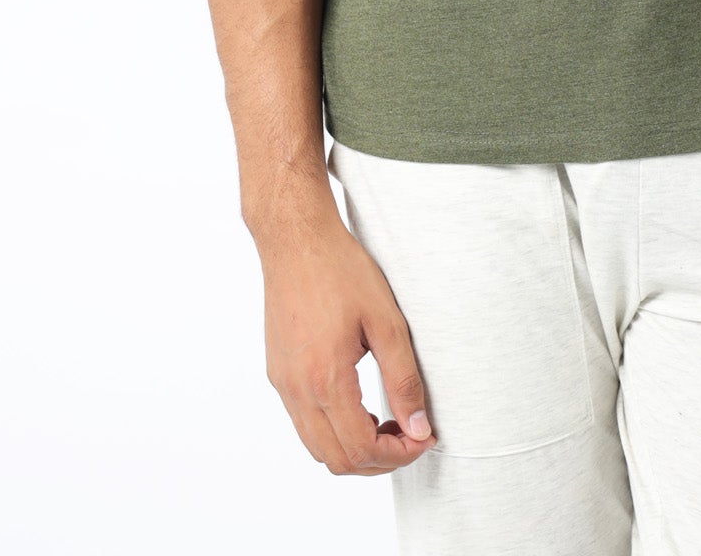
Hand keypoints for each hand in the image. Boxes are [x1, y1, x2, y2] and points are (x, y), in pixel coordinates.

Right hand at [260, 211, 437, 475]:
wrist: (296, 239)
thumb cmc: (342, 270)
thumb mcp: (386, 321)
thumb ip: (403, 379)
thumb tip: (418, 428)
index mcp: (326, 378)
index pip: (360, 449)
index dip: (398, 455)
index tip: (423, 437)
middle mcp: (297, 389)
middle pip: (336, 460)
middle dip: (378, 460)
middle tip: (410, 434)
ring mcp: (283, 383)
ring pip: (316, 448)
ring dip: (353, 448)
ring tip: (386, 422)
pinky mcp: (277, 373)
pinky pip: (303, 423)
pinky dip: (333, 430)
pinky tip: (359, 405)